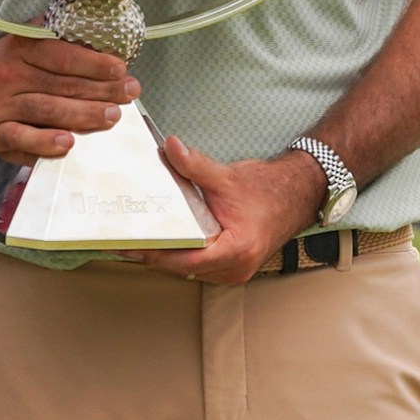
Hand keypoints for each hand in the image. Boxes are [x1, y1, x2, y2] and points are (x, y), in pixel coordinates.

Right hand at [0, 36, 139, 166]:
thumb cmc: (1, 62)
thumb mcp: (21, 38)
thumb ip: (53, 33)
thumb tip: (98, 28)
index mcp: (17, 48)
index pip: (60, 54)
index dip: (92, 62)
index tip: (120, 68)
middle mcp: (6, 76)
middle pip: (60, 85)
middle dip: (100, 91)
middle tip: (129, 94)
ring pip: (46, 111)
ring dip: (83, 115)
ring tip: (112, 116)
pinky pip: (20, 140)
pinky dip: (44, 143)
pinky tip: (68, 143)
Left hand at [121, 137, 326, 286]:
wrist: (297, 194)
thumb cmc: (268, 190)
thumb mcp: (227, 177)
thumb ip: (195, 166)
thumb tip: (170, 148)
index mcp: (236, 250)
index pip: (186, 261)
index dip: (156, 254)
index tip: (131, 246)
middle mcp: (236, 268)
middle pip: (183, 268)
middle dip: (154, 255)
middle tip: (122, 242)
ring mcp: (234, 271)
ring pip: (189, 270)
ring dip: (165, 256)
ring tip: (134, 242)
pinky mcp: (231, 266)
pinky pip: (198, 266)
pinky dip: (180, 254)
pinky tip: (162, 241)